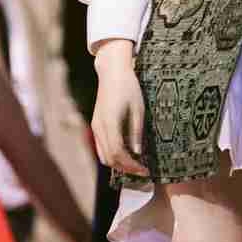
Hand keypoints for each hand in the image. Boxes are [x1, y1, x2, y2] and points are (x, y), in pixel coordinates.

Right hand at [92, 40, 148, 177]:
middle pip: (109, 158)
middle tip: (142, 170)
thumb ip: (136, 132)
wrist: (113, 72)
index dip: (131, 165)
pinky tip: (125, 153)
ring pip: (103, 155)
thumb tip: (138, 153)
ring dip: (118, 163)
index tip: (145, 170)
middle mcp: (99, 127)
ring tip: (135, 164)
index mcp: (110, 123)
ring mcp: (95, 126)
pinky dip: (112, 155)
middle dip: (125, 168)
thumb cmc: (129, 87)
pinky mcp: (96, 124)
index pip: (118, 153)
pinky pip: (101, 147)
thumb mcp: (138, 109)